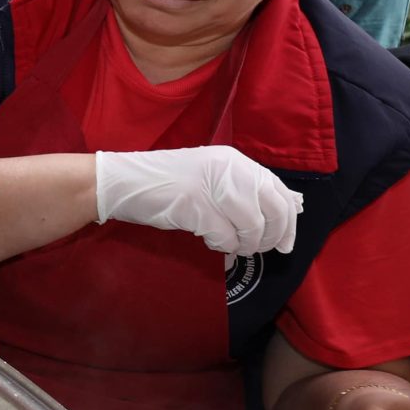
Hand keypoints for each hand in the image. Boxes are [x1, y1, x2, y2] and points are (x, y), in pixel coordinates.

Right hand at [95, 146, 300, 255]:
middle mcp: (230, 170)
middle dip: (269, 237)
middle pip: (272, 212)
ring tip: (229, 244)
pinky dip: (222, 245)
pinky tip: (208, 240)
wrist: (121, 182)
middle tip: (256, 249)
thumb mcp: (211, 177)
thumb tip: (284, 212)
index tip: (285, 243)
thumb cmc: (166, 182)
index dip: (287, 223)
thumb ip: (243, 190)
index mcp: (235, 161)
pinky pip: (225, 237)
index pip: (279, 193)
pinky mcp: (197, 206)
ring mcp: (213, 187)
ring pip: (252, 228)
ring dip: (244, 244)